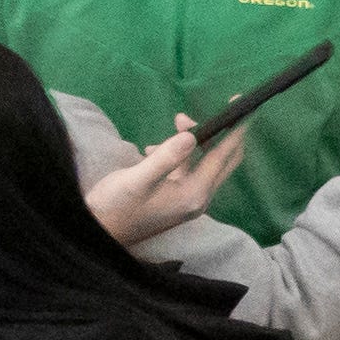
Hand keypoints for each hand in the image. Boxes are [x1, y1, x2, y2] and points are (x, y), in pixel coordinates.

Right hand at [83, 115, 249, 247]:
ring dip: (194, 141)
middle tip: (200, 110)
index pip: (224, 156)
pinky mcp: (176, 199)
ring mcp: (188, 200)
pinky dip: (178, 155)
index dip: (235, 129)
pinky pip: (187, 170)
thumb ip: (166, 158)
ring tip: (174, 122)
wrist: (98, 236)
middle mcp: (198, 198)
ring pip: (203, 163)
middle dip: (218, 132)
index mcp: (195, 193)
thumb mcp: (137, 180)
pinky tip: (154, 149)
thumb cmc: (115, 207)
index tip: (241, 103)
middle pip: (223, 160)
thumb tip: (191, 135)